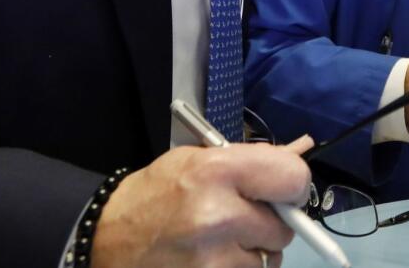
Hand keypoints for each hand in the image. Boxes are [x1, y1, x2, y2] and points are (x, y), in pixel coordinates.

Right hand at [91, 136, 313, 267]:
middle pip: (284, 227)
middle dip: (269, 224)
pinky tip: (211, 259)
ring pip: (268, 259)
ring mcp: (214, 260)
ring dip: (252, 252)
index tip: (283, 191)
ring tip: (217, 242)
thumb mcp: (197, 161)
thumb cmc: (155, 194)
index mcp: (216, 172)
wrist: (105, 240)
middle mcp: (218, 216)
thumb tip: (303, 152)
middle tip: (240, 218)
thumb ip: (250, 160)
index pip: (292, 178)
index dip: (293, 185)